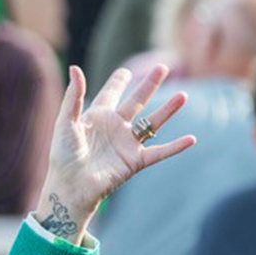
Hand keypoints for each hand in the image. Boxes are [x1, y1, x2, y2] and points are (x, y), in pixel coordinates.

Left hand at [32, 65, 194, 243]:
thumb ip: (73, 97)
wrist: (70, 187)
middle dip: (149, 85)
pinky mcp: (135, 161)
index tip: (125, 72)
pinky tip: (192, 139)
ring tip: (183, 96)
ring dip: (168, 110)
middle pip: (136, 102)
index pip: (110, 94)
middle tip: (162, 67)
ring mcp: (126, 144)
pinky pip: (160, 152)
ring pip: (152, 123)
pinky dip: (175, 147)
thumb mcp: (66, 123)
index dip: (118, 83)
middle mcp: (114, 128)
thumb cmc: (63, 156)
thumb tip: (74, 68)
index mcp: (97, 117)